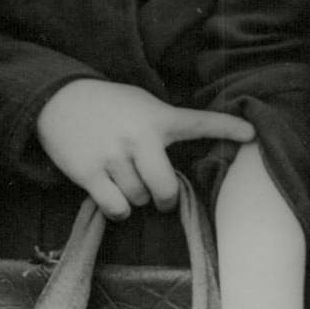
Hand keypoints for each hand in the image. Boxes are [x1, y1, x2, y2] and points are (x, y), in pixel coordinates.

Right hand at [35, 79, 252, 217]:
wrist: (58, 98)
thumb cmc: (108, 106)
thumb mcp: (141, 104)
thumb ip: (164, 126)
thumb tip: (181, 165)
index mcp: (156, 117)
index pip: (198, 122)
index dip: (227, 128)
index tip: (251, 135)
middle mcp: (137, 137)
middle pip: (165, 187)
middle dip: (166, 199)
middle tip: (161, 197)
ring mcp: (112, 155)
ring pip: (139, 199)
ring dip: (136, 198)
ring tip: (125, 182)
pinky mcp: (89, 172)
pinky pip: (116, 207)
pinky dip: (119, 210)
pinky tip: (114, 197)